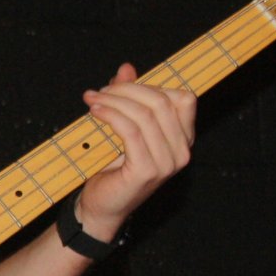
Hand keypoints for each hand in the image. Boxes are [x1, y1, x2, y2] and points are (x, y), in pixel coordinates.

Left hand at [74, 63, 196, 238]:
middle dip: (127, 90)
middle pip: (161, 102)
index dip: (150, 86)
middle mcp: (182, 150)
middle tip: (99, 92)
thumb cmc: (112, 168)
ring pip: (145, 114)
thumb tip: (126, 68)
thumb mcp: (122, 127)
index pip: (183, 98)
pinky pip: (131, 132)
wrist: (100, 206)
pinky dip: (111, 116)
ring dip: (114, 101)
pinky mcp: (147, 170)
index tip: (118, 88)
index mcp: (182, 138)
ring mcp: (168, 162)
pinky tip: (95, 112)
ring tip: (92, 100)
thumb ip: (128, 99)